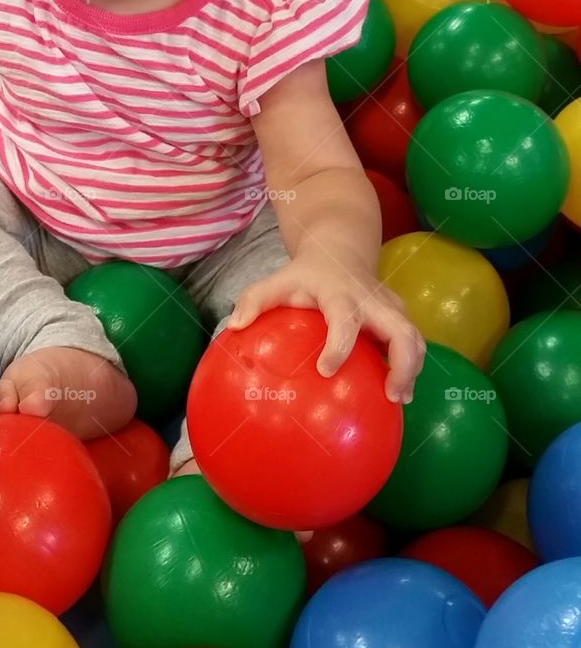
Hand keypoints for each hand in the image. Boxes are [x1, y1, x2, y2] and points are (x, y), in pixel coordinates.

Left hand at [227, 252, 425, 403]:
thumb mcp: (277, 280)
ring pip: (413, 337)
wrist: (340, 249)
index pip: (344, 320)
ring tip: (398, 398)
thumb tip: (233, 327)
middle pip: (401, 330)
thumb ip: (254, 300)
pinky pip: (411, 342)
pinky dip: (409, 367)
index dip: (339, 345)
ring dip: (411, 368)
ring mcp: (390, 308)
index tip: (325, 370)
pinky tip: (396, 392)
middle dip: (402, 362)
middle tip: (391, 394)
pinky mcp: (399, 316)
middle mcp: (372, 301)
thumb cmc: (305, 274)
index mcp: (340, 293)